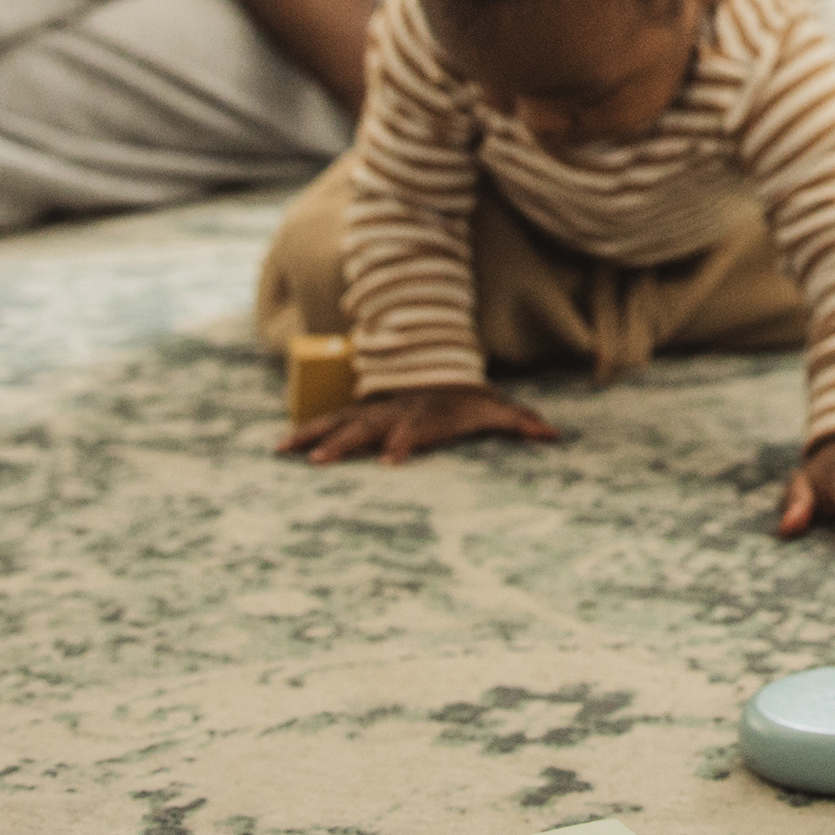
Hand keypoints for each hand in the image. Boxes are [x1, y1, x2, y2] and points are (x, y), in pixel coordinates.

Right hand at [284, 384, 562, 464]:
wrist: (438, 371)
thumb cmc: (470, 400)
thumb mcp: (498, 408)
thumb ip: (523, 422)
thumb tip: (555, 435)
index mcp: (427, 414)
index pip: (416, 427)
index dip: (405, 441)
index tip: (391, 458)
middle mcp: (394, 412)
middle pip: (367, 426)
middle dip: (345, 443)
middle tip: (321, 463)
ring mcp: (372, 412)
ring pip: (339, 422)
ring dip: (313, 436)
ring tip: (284, 452)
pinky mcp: (358, 415)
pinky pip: (327, 424)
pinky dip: (304, 433)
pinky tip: (279, 449)